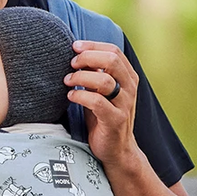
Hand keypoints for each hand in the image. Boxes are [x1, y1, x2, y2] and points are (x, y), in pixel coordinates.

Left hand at [64, 40, 139, 168]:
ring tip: (67, 81)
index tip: (74, 46)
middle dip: (87, 58)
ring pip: (104, 80)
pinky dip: (80, 95)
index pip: (113, 50)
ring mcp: (124, 104)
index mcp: (128, 77)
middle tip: (71, 64)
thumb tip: (75, 54)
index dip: (92, 45)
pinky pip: (97, 102)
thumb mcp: (101, 91)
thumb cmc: (104, 117)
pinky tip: (71, 96)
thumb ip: (95, 74)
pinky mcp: (115, 120)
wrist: (116, 150)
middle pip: (111, 60)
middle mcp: (130, 87)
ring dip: (81, 77)